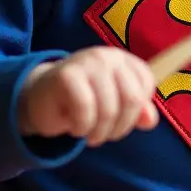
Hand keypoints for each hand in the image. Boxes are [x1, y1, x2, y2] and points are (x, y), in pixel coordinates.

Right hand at [18, 46, 159, 146]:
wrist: (40, 98)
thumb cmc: (82, 101)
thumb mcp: (114, 105)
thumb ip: (136, 110)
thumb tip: (150, 120)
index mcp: (123, 60)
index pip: (145, 85)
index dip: (136, 111)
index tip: (119, 118)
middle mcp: (107, 56)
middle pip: (132, 100)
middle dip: (119, 127)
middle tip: (103, 133)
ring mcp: (87, 62)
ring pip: (109, 109)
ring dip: (99, 133)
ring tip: (88, 133)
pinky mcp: (66, 76)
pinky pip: (85, 111)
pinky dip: (81, 128)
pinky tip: (75, 127)